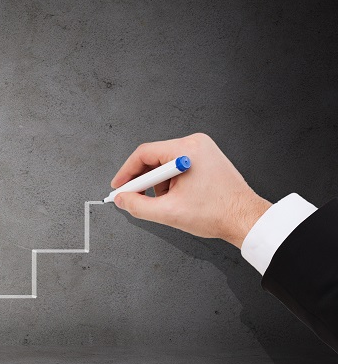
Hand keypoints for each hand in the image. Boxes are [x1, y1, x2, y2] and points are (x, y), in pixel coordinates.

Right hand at [110, 132, 271, 248]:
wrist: (245, 219)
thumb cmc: (217, 213)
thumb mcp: (168, 212)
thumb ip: (138, 205)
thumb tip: (122, 199)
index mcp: (187, 150)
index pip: (144, 153)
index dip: (127, 172)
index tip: (119, 186)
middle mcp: (196, 144)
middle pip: (154, 157)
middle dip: (143, 180)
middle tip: (134, 197)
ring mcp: (203, 150)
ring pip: (165, 163)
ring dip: (158, 183)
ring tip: (166, 202)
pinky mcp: (206, 158)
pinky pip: (178, 166)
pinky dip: (170, 182)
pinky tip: (176, 198)